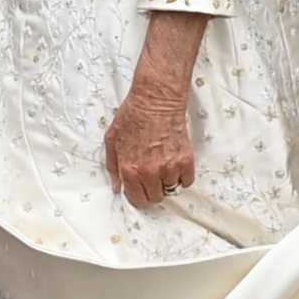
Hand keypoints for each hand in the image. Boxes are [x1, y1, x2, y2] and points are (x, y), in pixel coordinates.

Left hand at [106, 10, 207, 206]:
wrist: (156, 99)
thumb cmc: (132, 115)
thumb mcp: (112, 140)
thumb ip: (113, 167)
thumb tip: (117, 187)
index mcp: (129, 168)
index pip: (137, 199)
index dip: (138, 197)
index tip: (141, 191)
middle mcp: (150, 171)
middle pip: (156, 198)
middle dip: (153, 190)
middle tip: (152, 177)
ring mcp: (169, 167)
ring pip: (171, 189)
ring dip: (167, 181)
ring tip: (164, 165)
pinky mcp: (186, 160)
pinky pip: (187, 180)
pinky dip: (182, 176)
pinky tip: (175, 163)